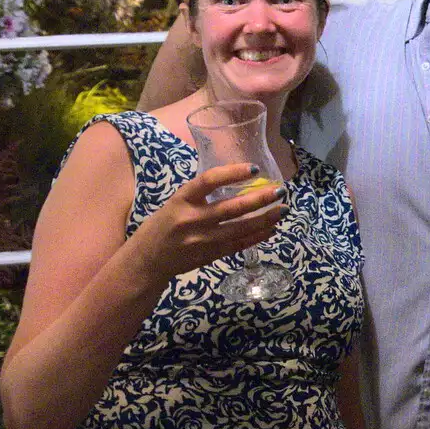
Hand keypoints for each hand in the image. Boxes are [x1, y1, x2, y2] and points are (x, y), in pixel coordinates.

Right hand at [125, 162, 285, 282]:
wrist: (147, 260)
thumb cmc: (162, 225)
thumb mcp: (175, 202)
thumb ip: (200, 194)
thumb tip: (235, 179)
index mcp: (182, 199)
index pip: (209, 180)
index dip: (233, 172)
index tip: (254, 168)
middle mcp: (193, 219)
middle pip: (232, 207)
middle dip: (260, 198)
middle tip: (280, 191)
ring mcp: (203, 240)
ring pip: (241, 228)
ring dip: (265, 218)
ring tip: (282, 209)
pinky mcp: (211, 255)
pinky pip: (239, 244)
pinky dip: (257, 236)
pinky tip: (271, 228)